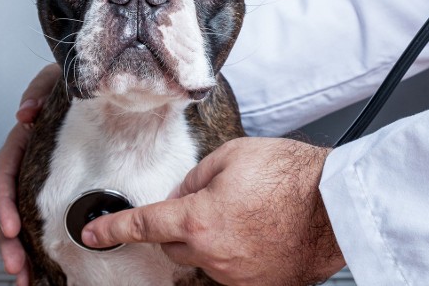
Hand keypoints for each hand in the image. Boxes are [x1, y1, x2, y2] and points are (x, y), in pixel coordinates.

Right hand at [0, 64, 60, 284]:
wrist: (111, 83)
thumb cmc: (81, 83)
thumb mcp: (58, 79)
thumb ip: (39, 89)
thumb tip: (25, 114)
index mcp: (24, 139)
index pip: (5, 172)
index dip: (4, 201)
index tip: (13, 227)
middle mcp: (29, 161)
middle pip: (9, 205)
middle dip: (8, 239)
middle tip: (16, 265)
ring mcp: (41, 176)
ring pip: (22, 217)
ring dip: (19, 250)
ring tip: (24, 277)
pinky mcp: (60, 188)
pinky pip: (44, 217)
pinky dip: (39, 243)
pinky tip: (41, 267)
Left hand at [81, 137, 345, 285]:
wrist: (335, 205)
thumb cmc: (292, 177)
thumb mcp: (233, 156)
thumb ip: (196, 177)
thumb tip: (183, 194)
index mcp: (199, 220)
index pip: (144, 225)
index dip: (113, 229)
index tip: (93, 233)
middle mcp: (213, 255)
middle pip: (174, 245)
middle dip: (181, 226)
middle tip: (211, 201)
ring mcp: (237, 276)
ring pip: (205, 258)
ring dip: (212, 239)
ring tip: (246, 213)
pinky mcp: (260, 285)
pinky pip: (233, 270)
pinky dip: (236, 253)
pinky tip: (258, 232)